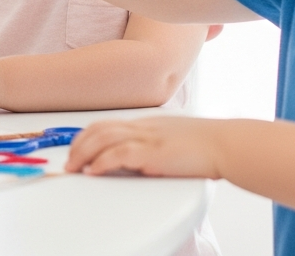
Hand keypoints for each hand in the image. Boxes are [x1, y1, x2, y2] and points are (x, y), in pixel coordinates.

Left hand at [65, 117, 223, 177]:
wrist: (225, 144)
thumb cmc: (205, 144)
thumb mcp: (173, 138)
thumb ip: (154, 142)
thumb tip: (139, 155)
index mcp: (146, 123)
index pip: (107, 123)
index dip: (86, 135)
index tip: (76, 147)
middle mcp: (143, 127)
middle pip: (99, 129)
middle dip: (78, 144)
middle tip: (68, 161)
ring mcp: (148, 138)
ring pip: (103, 139)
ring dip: (83, 154)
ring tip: (73, 167)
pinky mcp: (154, 153)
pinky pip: (119, 154)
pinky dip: (102, 161)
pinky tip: (93, 171)